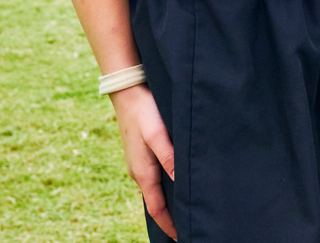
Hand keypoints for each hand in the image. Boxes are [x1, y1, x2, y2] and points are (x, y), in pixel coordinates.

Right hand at [112, 84, 177, 238]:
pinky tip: (178, 184)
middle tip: (191, 226)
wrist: (128, 91)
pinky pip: (154, 178)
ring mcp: (140, 164)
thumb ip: (169, 157)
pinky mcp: (142, 154)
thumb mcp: (157, 134)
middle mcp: (140, 173)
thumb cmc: (144, 112)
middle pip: (156, 204)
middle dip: (171, 218)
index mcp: (143, 173)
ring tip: (188, 210)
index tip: (184, 237)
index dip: (170, 226)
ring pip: (156, 191)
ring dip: (169, 203)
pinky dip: (166, 188)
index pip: (157, 209)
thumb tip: (180, 180)